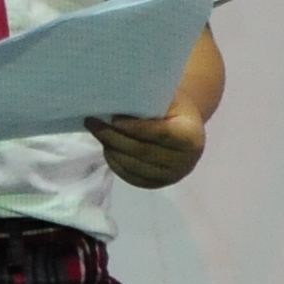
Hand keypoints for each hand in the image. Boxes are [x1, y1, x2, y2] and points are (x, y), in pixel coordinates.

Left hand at [90, 104, 206, 188]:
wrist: (184, 127)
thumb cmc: (172, 108)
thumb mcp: (166, 99)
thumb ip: (147, 102)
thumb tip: (115, 101)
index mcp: (191, 136)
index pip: (160, 134)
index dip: (135, 128)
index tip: (113, 119)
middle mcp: (186, 160)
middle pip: (143, 151)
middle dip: (113, 137)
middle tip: (92, 123)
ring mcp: (173, 175)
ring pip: (134, 166)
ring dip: (111, 150)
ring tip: (98, 134)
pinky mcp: (159, 183)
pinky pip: (132, 177)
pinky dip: (116, 164)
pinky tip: (108, 149)